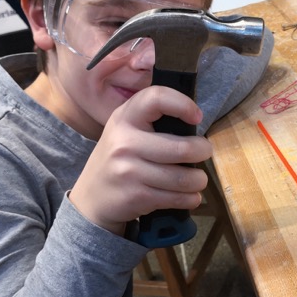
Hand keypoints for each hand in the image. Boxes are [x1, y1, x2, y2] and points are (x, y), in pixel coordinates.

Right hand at [69, 86, 212, 235]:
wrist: (92, 197)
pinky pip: (177, 197)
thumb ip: (152, 122)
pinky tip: (189, 195)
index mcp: (125, 118)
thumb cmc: (119, 159)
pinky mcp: (137, 196)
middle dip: (203, 151)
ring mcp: (129, 171)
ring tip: (197, 179)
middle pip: (182, 148)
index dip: (183, 104)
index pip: (156, 98)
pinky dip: (191, 198)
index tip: (196, 117)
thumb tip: (195, 126)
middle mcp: (125, 142)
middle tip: (204, 152)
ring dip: (199, 180)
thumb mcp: (125, 131)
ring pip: (184, 178)